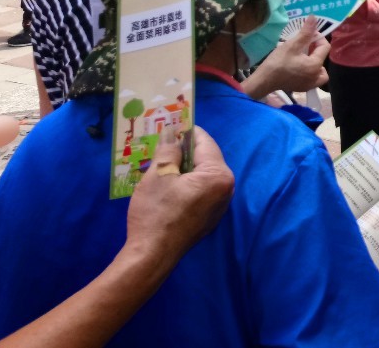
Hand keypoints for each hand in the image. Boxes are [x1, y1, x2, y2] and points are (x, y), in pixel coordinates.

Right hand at [124, 127, 234, 274]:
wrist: (152, 255)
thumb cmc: (156, 212)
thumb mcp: (159, 175)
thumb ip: (169, 150)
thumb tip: (172, 133)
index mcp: (219, 175)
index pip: (206, 143)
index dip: (188, 131)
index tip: (174, 123)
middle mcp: (226, 189)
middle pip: (206, 159)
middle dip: (185, 150)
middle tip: (164, 142)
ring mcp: (219, 205)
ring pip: (202, 175)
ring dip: (184, 167)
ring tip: (162, 161)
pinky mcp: (209, 217)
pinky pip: (200, 191)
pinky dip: (186, 183)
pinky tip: (167, 182)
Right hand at [244, 17, 329, 95]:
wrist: (264, 81)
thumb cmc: (278, 62)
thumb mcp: (292, 45)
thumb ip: (306, 32)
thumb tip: (314, 17)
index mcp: (315, 65)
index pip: (325, 47)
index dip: (318, 37)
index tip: (307, 34)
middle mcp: (316, 76)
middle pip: (323, 58)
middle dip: (316, 49)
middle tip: (304, 44)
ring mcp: (310, 84)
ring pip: (320, 71)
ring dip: (315, 62)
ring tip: (304, 55)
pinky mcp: (303, 88)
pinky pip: (313, 78)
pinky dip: (311, 72)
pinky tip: (299, 66)